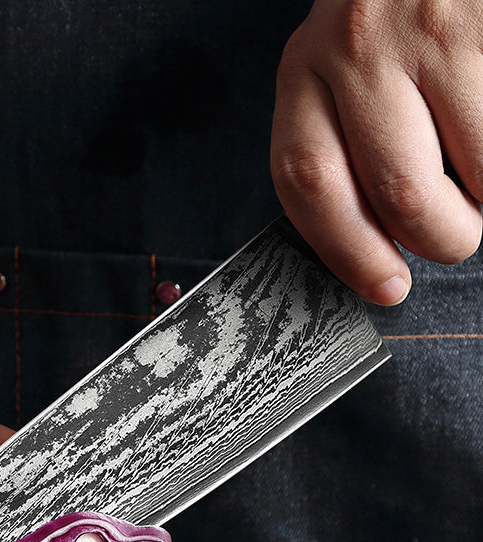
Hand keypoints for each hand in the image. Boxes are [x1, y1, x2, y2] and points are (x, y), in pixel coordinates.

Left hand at [271, 0, 482, 304]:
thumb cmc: (391, 15)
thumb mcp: (341, 67)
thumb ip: (343, 139)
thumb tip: (379, 243)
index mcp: (305, 71)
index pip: (306, 184)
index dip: (348, 252)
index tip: (385, 286)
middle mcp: (357, 50)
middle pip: (397, 193)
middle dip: (440, 239)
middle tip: (455, 235)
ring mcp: (430, 32)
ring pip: (471, 174)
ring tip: (480, 184)